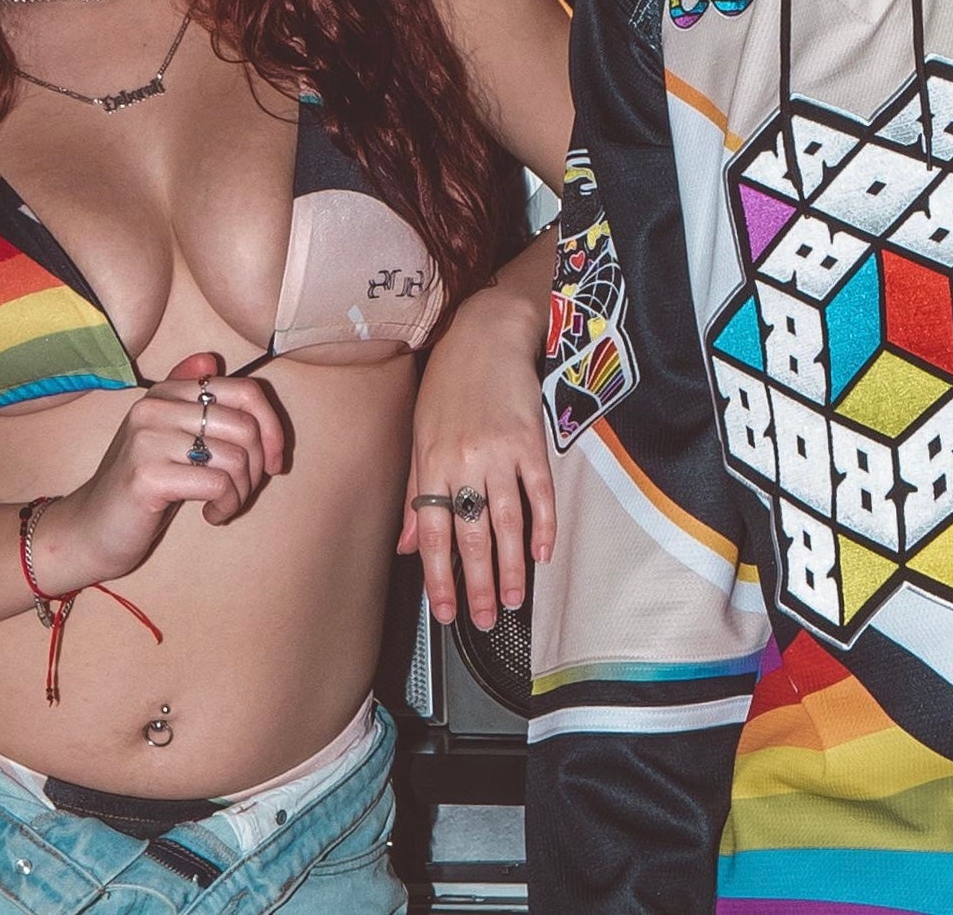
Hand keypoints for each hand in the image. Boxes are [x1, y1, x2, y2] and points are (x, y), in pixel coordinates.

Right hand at [38, 353, 284, 594]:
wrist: (90, 528)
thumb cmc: (142, 484)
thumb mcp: (169, 437)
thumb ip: (191, 400)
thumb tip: (211, 360)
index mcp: (166, 392)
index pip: (245, 391)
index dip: (272, 427)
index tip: (274, 461)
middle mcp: (155, 406)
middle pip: (246, 426)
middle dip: (258, 467)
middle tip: (241, 491)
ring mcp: (148, 439)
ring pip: (236, 457)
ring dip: (241, 492)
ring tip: (223, 504)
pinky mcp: (147, 475)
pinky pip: (218, 484)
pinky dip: (226, 505)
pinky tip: (210, 515)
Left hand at [400, 305, 554, 631]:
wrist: (485, 334)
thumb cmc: (449, 381)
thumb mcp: (420, 432)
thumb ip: (417, 490)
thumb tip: (408, 544)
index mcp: (431, 459)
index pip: (433, 531)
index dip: (440, 576)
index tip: (446, 611)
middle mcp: (463, 459)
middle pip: (471, 534)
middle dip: (478, 584)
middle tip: (484, 619)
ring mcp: (499, 450)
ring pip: (506, 521)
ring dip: (512, 566)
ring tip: (514, 599)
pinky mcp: (531, 440)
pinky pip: (539, 492)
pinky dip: (544, 526)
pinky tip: (544, 553)